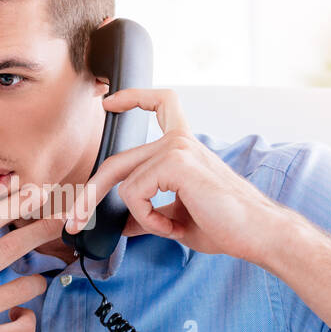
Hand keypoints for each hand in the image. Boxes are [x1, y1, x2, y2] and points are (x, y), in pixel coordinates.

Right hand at [0, 189, 61, 331]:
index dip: (14, 204)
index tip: (37, 193)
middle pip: (10, 248)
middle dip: (42, 231)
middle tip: (61, 223)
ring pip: (26, 288)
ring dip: (37, 283)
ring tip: (32, 285)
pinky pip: (24, 326)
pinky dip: (27, 318)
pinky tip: (18, 315)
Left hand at [64, 88, 287, 260]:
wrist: (257, 234)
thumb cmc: (227, 226)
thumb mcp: (178, 220)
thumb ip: (150, 214)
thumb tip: (123, 223)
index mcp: (184, 147)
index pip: (161, 104)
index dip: (132, 97)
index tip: (109, 102)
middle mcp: (179, 140)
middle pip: (116, 160)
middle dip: (89, 194)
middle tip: (73, 222)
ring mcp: (176, 147)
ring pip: (122, 181)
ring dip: (138, 216)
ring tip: (167, 230)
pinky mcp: (174, 161)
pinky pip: (134, 193)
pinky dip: (148, 218)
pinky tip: (173, 227)